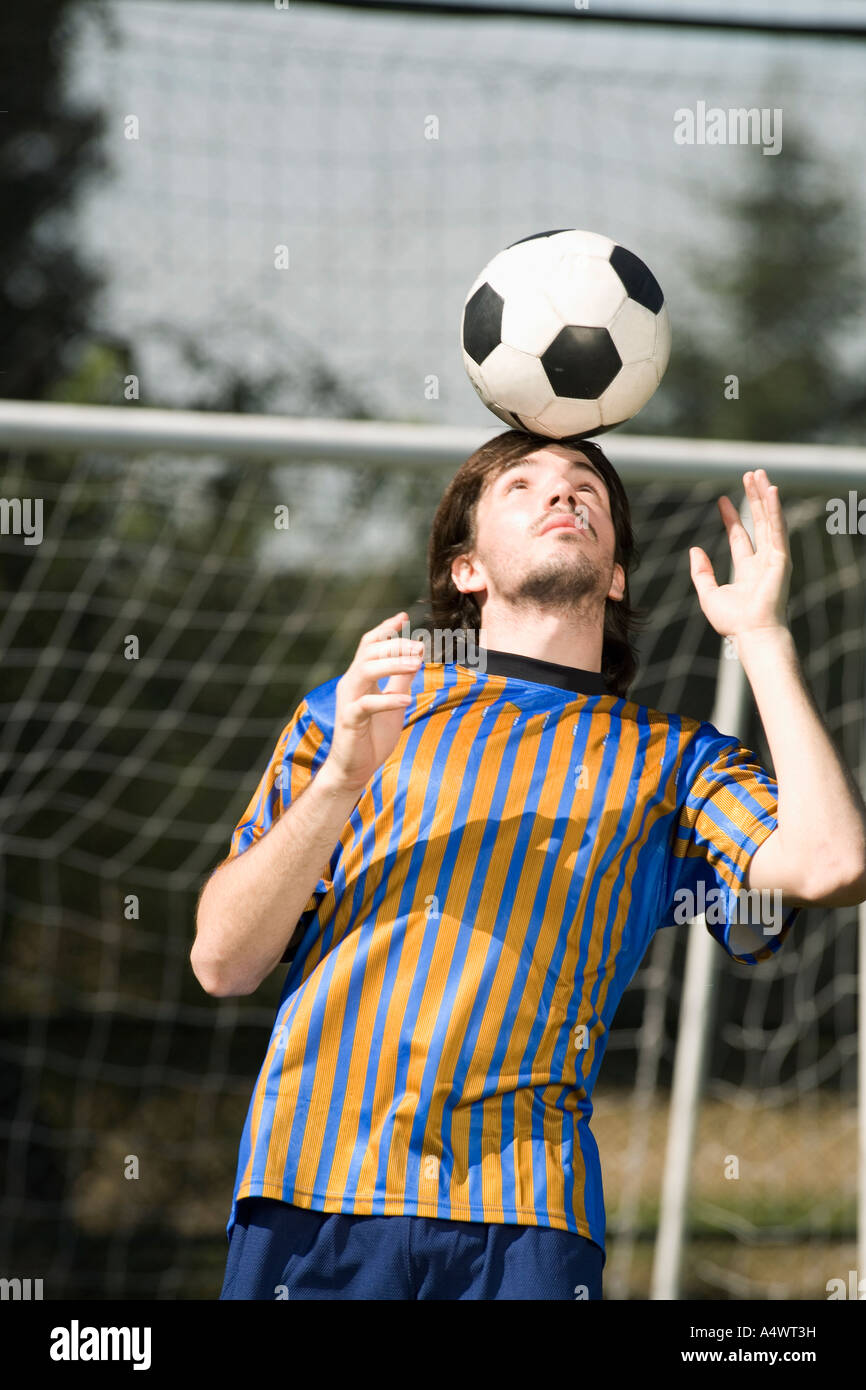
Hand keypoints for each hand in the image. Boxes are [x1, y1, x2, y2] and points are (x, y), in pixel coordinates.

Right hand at [322, 611, 422, 792]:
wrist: (354, 769)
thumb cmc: (372, 736)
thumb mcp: (393, 702)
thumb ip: (400, 680)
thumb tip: (417, 656)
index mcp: (360, 678)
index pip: (369, 645)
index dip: (385, 629)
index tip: (403, 617)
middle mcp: (350, 684)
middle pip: (369, 652)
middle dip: (395, 645)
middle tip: (420, 646)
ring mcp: (348, 701)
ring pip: (365, 670)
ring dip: (392, 664)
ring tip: (416, 663)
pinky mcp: (349, 720)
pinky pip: (366, 704)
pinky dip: (387, 699)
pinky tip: (407, 699)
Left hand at [689, 469, 791, 638]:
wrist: (751, 633)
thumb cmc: (734, 622)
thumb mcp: (709, 593)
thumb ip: (701, 572)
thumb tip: (694, 550)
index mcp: (748, 570)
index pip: (740, 536)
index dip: (731, 517)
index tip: (722, 499)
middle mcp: (763, 561)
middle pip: (758, 522)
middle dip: (753, 499)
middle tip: (748, 476)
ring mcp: (774, 559)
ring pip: (769, 520)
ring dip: (764, 497)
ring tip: (758, 475)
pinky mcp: (781, 558)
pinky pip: (777, 528)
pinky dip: (774, 509)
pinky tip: (771, 491)